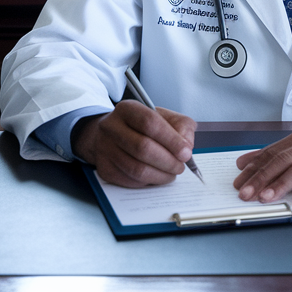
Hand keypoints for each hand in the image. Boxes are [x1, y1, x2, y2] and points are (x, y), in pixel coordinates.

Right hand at [72, 100, 196, 186]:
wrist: (110, 135)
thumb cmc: (141, 127)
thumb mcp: (163, 117)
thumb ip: (181, 126)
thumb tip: (186, 146)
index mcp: (128, 109)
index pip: (150, 123)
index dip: (171, 140)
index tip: (185, 153)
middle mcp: (112, 127)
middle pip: (142, 148)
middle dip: (168, 161)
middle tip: (180, 166)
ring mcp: (105, 149)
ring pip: (136, 169)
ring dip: (160, 175)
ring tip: (171, 173)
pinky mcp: (105, 169)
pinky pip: (130, 181)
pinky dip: (149, 182)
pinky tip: (156, 176)